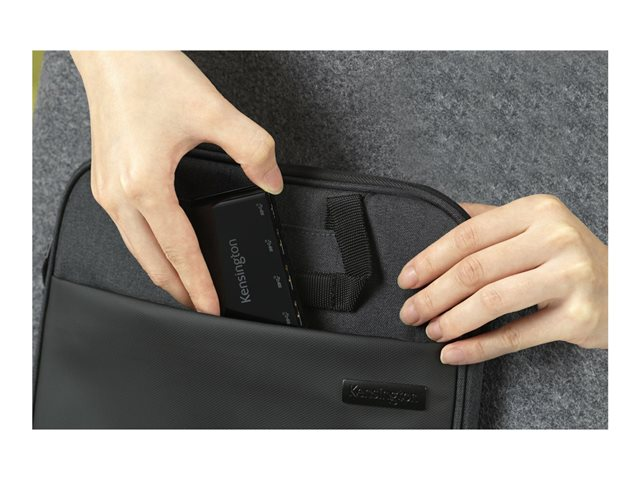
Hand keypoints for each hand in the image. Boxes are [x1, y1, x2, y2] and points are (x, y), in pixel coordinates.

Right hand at [71, 51, 282, 313]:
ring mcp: (109, 190)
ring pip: (136, 249)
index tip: (212, 308)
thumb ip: (253, 150)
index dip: (199, 284)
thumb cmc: (150, 76)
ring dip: (160, 272)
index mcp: (147, 185)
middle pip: (151, 262)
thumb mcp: (214, 112)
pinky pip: (127, 230)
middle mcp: (121, 194)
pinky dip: (147, 248)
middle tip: (199, 308)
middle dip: (177, 290)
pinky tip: (162, 247)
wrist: (114, 51)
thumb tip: (272, 181)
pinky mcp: (107, 180)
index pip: (180, 251)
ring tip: (184, 285)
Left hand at [397, 195, 607, 364]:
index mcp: (537, 211)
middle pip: (475, 269)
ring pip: (492, 301)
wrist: (626, 288)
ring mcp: (570, 277)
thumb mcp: (536, 224)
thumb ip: (490, 218)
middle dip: (433, 294)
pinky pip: (515, 336)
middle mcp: (555, 238)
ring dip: (452, 321)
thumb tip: (440, 213)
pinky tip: (454, 352)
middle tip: (410, 311)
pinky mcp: (578, 317)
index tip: (408, 278)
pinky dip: (479, 347)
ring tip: (431, 330)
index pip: (468, 234)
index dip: (430, 258)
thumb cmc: (570, 257)